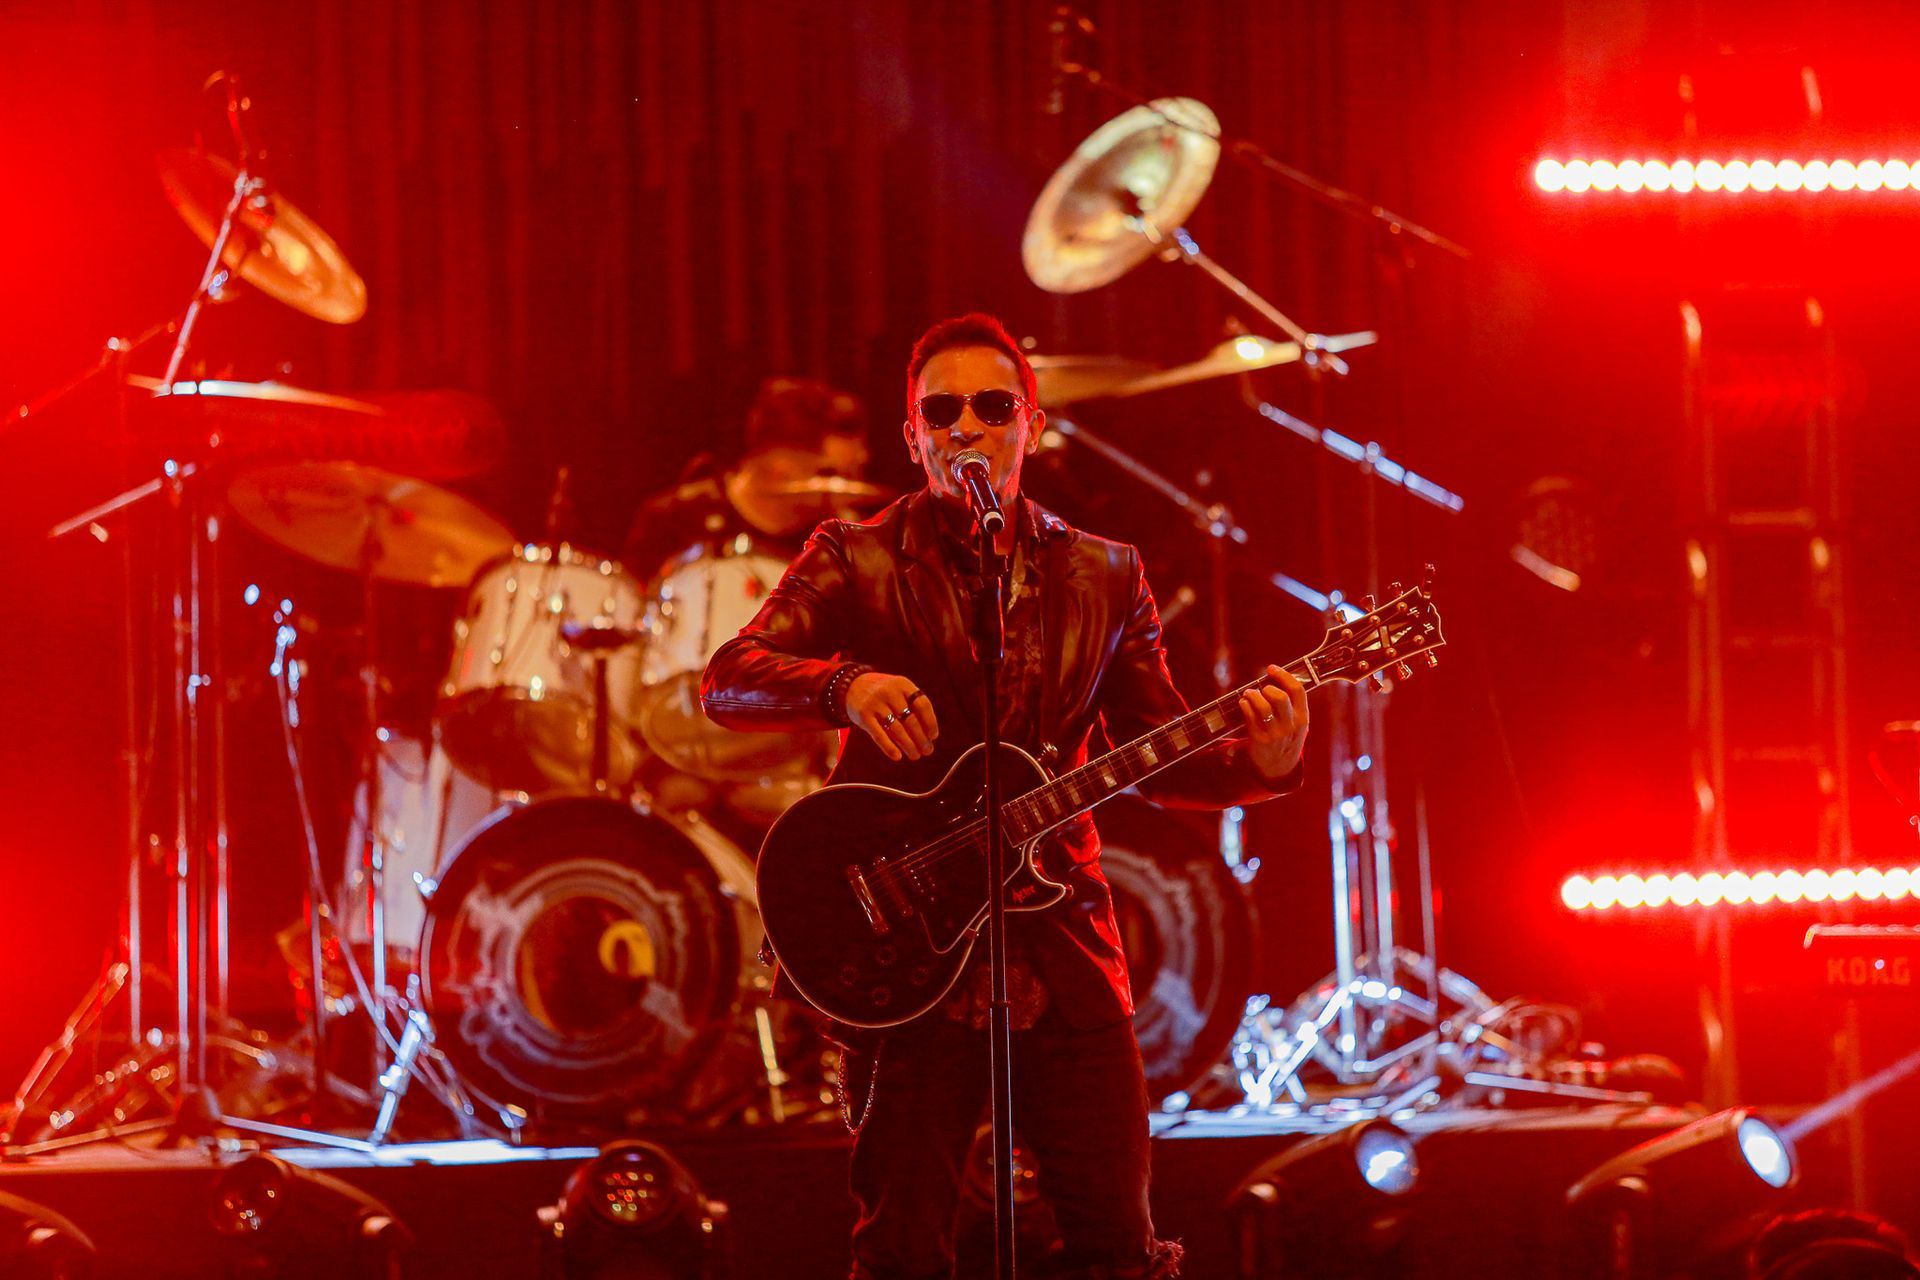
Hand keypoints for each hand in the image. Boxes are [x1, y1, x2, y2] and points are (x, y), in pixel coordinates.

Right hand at [845, 672, 939, 762]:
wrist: (850, 686)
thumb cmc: (882, 693)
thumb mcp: (898, 690)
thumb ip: (912, 706)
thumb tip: (929, 735)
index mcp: (903, 684)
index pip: (923, 705)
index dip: (930, 722)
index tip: (933, 736)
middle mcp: (890, 692)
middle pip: (911, 720)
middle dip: (921, 739)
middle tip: (927, 751)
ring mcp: (875, 704)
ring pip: (897, 730)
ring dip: (909, 746)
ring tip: (915, 755)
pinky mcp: (863, 715)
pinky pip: (879, 735)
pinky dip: (889, 748)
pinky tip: (897, 756)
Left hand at [1238, 664, 1307, 780]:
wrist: (1279, 768)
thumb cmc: (1287, 738)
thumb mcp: (1298, 724)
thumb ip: (1292, 705)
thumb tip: (1276, 677)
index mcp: (1303, 718)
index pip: (1297, 690)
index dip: (1283, 675)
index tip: (1271, 668)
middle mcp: (1291, 726)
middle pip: (1280, 697)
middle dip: (1267, 688)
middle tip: (1262, 689)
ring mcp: (1275, 734)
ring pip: (1263, 706)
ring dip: (1253, 695)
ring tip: (1249, 694)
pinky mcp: (1259, 740)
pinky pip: (1250, 716)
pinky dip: (1245, 705)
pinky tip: (1244, 702)